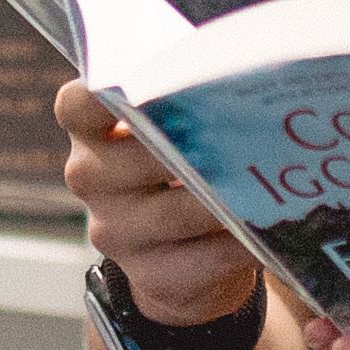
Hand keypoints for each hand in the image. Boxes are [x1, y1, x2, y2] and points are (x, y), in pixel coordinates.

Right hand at [59, 84, 259, 330]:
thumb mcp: (168, 131)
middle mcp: (91, 180)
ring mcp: (116, 232)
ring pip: (178, 211)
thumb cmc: (180, 167)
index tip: (141, 84)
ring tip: (269, 179)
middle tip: (246, 128)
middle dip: (196, 145)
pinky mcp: (152, 275)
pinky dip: (245, 241)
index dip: (102, 93)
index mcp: (89, 133)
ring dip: (227, 197)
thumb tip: (241, 74)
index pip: (78, 106)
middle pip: (140, 157)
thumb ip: (182, 103)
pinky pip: (207, 257)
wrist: (182, 255)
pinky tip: (271, 228)